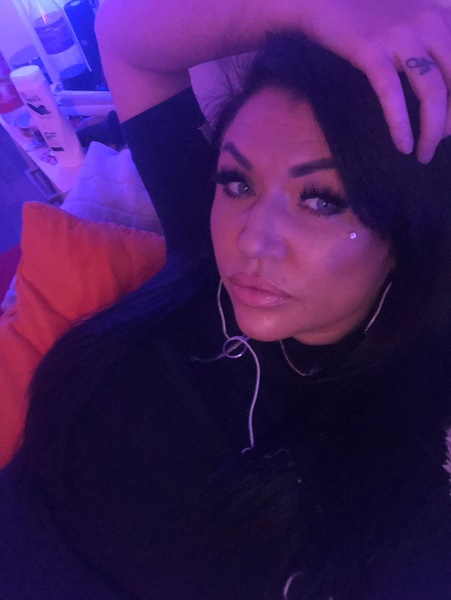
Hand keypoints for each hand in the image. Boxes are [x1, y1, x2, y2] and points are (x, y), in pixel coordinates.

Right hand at [299, 0, 450, 161]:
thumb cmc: (368, 12)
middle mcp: (430, 20)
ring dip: (433, 131)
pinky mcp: (371, 49)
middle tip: (441, 142)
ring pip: (432, 91)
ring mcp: (400, 35)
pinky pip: (392, 94)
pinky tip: (403, 145)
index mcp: (443, 13)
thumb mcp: (414, 17)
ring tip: (425, 154)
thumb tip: (442, 86)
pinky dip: (400, 125)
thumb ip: (436, 39)